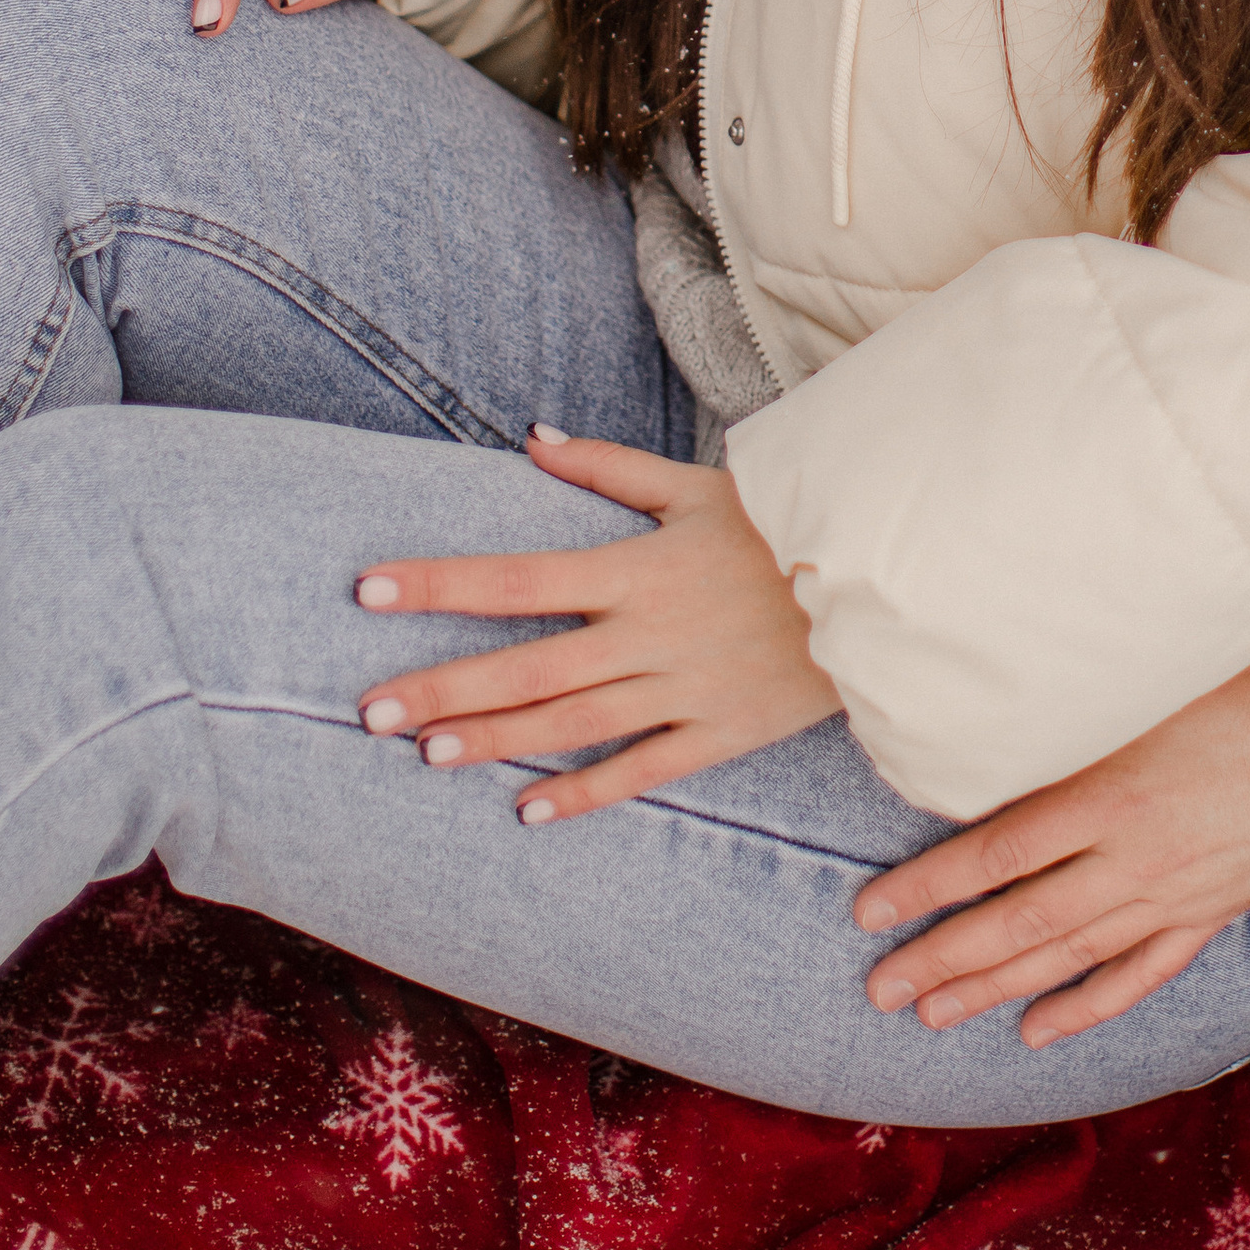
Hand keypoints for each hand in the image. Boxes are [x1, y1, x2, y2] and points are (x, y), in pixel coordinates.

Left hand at [354, 429, 842, 820]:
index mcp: (636, 567)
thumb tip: (532, 438)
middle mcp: (648, 634)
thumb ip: (609, 465)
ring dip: (496, 740)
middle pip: (527, 665)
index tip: (367, 590)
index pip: (516, 577)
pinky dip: (585, 793)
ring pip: (570, 722)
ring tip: (426, 754)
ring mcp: (681, 690)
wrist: (881, 580)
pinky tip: (527, 810)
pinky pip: (642, 770)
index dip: (439, 584)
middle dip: (444, 686)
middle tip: (367, 710)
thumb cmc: (784, 521)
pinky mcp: (719, 733)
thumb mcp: (697, 482)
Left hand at [853, 644, 1249, 1046]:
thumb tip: (1012, 675)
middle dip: (941, 958)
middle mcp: (1132, 858)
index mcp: (1111, 792)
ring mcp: (1172, 896)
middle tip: (878, 989)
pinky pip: (1138, 976)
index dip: (928, 885)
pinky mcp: (1209, 915)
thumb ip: (1088, 687)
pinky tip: (1040, 1031)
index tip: (872, 910)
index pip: (996, 851)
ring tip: (932, 1015)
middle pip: (1017, 920)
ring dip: (994, 989)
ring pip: (1067, 956)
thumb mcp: (1166, 672)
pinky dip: (1085, 1007)